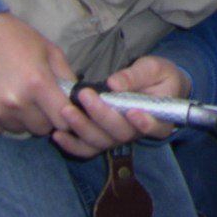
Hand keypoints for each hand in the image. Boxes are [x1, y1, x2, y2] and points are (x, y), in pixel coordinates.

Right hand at [0, 12, 76, 136]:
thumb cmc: (17, 39)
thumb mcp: (49, 51)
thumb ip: (66, 77)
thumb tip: (77, 100)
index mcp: (38, 84)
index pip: (63, 120)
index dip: (65, 117)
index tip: (61, 110)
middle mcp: (16, 102)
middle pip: (41, 129)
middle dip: (44, 118)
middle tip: (37, 101)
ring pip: (20, 130)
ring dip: (22, 119)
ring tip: (16, 97)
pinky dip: (2, 120)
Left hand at [53, 56, 190, 158]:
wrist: (153, 85)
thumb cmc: (157, 75)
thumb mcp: (153, 68)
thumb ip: (136, 76)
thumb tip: (114, 84)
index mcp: (159, 117)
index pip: (156, 127)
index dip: (144, 124)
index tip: (132, 111)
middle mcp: (138, 133)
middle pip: (121, 133)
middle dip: (101, 115)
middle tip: (85, 95)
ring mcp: (119, 138)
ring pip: (101, 142)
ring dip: (82, 128)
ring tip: (67, 110)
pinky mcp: (103, 139)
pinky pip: (87, 149)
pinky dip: (71, 145)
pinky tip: (57, 135)